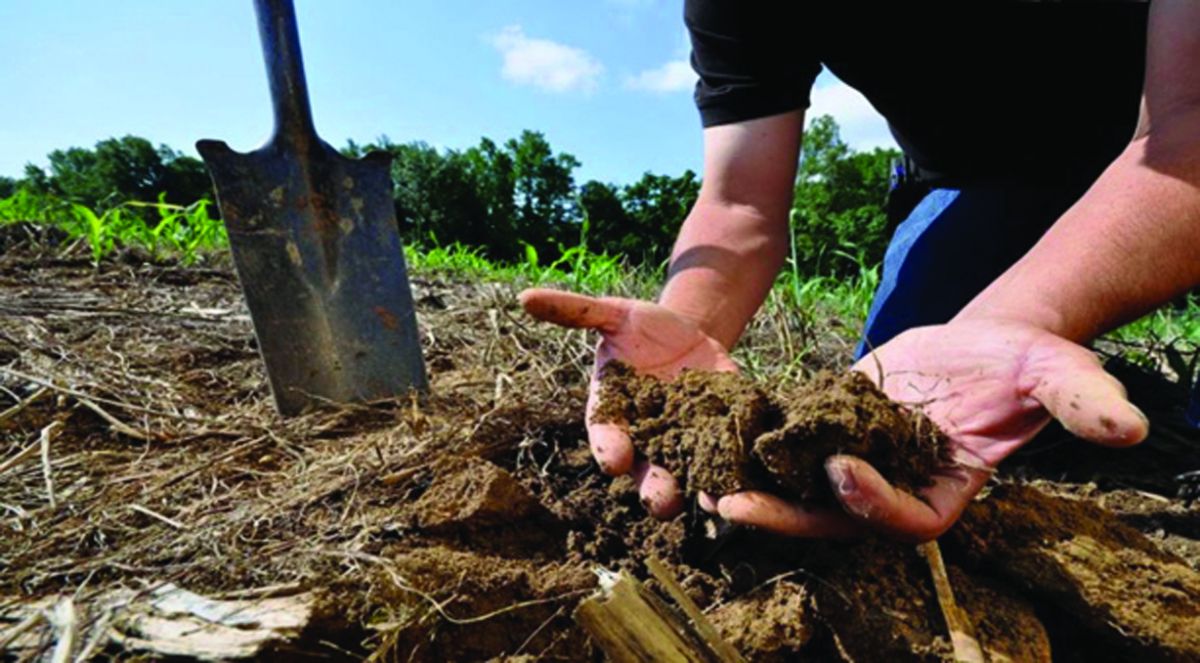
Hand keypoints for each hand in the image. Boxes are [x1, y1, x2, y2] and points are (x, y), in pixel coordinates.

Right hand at [519, 288, 737, 517]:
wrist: (688, 332)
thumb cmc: (640, 327)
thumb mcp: (613, 314)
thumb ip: (575, 312)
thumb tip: (524, 297)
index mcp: (615, 415)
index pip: (607, 438)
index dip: (609, 448)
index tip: (614, 458)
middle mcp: (647, 438)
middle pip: (647, 473)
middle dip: (654, 489)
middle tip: (660, 502)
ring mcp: (684, 442)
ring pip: (688, 477)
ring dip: (698, 492)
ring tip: (711, 502)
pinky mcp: (719, 436)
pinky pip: (725, 461)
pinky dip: (735, 472)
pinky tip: (746, 479)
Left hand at [713, 318, 1148, 540]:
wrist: (981, 339)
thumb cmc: (1020, 360)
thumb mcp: (1054, 371)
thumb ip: (1080, 398)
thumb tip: (1126, 426)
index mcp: (944, 491)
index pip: (906, 519)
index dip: (873, 503)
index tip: (840, 471)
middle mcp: (894, 488)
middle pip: (836, 518)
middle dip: (787, 514)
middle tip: (734, 502)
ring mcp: (858, 463)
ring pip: (800, 490)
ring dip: (756, 487)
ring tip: (703, 480)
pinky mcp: (828, 432)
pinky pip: (787, 447)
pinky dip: (753, 446)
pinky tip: (710, 434)